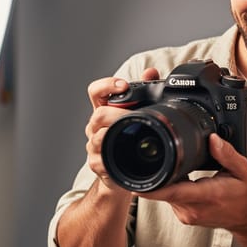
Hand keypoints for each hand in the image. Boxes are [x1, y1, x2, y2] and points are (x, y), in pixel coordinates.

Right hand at [84, 67, 159, 191]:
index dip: (106, 85)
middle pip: (98, 114)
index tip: (124, 85)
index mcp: (104, 110)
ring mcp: (95, 145)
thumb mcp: (139, 114)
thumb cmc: (131, 141)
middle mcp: (96, 127)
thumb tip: (151, 72)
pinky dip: (114, 156)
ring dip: (116, 133)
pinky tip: (127, 154)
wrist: (125, 174)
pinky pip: (102, 159)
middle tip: (134, 114)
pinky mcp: (98, 164)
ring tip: (133, 131)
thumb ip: (145, 92)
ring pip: (98, 136)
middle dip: (117, 113)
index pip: (96, 92)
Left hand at [137, 134, 246, 231]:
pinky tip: (184, 181)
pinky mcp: (184, 217)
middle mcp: (194, 209)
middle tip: (158, 159)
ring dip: (167, 181)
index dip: (154, 188)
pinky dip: (172, 188)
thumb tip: (213, 139)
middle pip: (164, 191)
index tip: (136, 183)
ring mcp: (187, 215)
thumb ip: (227, 154)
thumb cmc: (244, 194)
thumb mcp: (242, 169)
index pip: (175, 192)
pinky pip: (170, 199)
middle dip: (159, 175)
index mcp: (208, 196)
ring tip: (181, 170)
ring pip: (165, 195)